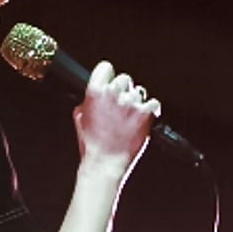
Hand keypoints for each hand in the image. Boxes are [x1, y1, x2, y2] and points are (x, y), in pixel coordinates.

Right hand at [72, 61, 162, 175]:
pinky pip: (152, 103)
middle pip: (124, 78)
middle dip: (123, 91)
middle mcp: (113, 93)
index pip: (106, 68)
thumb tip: (94, 95)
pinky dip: (149, 110)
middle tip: (120, 107)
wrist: (104, 164)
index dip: (108, 76)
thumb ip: (88, 101)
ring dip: (136, 102)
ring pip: (139, 91)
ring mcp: (130, 103)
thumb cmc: (92, 145)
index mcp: (95, 92)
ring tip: (128, 118)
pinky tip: (140, 120)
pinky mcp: (144, 113)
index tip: (109, 83)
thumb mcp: (80, 118)